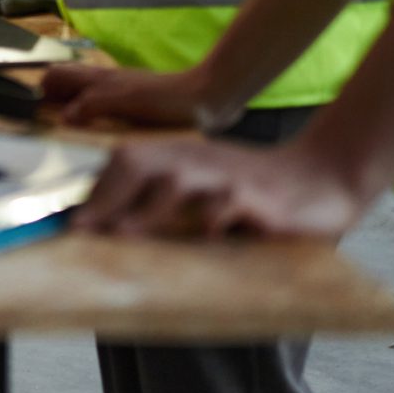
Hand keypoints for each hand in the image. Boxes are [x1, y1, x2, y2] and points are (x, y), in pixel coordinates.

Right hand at [41, 62, 241, 131]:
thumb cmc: (170, 100)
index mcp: (99, 80)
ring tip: (72, 139)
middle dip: (52, 105)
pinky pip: (102, 113)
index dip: (40, 92)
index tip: (36, 116)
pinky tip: (101, 142)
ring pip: (82, 100)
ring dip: (72, 114)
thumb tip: (63, 116)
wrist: (210, 99)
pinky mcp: (133, 109)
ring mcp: (118, 96)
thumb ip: (95, 104)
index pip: (55, 75)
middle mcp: (104, 85)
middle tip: (50, 132)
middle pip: (65, 87)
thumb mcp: (128, 102)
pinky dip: (93, 124)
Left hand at [74, 137, 368, 240]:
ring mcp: (227, 177)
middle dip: (108, 196)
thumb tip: (109, 227)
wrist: (323, 178)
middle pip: (138, 161)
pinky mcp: (259, 199)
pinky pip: (230, 204)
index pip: (124, 160)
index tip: (70, 222)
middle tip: (85, 229)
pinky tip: (201, 235)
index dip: (95, 190)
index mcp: (179, 157)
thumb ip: (163, 202)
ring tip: (124, 233)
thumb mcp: (205, 190)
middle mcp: (196, 161)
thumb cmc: (252, 192)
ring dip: (148, 208)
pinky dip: (213, 218)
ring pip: (178, 180)